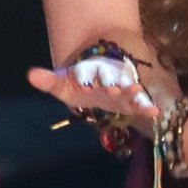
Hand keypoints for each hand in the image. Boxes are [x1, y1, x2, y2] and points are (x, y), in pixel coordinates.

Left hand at [27, 52, 157, 119]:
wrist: (99, 79)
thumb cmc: (80, 82)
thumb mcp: (63, 84)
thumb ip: (49, 81)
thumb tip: (31, 75)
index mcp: (91, 75)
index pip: (89, 74)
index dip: (86, 80)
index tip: (83, 85)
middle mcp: (109, 79)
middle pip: (110, 80)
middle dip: (109, 84)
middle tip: (109, 88)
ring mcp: (124, 89)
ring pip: (128, 88)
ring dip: (131, 90)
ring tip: (136, 89)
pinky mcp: (134, 102)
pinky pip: (143, 104)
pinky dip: (149, 107)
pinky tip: (156, 112)